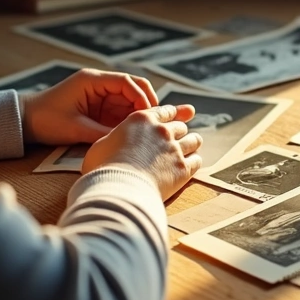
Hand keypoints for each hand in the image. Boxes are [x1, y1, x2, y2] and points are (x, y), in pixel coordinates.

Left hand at [19, 69, 157, 146]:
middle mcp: (98, 84)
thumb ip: (104, 132)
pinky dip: (128, 119)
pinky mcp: (98, 106)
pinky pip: (119, 110)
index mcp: (92, 80)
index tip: (149, 114)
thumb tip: (129, 138)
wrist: (24, 121)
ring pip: (129, 100)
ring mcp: (99, 95)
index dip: (141, 97)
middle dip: (145, 103)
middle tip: (154, 122)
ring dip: (138, 113)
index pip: (127, 82)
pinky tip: (134, 131)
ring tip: (147, 129)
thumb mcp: (76, 128)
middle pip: (132, 88)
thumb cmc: (46, 120)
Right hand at [81, 104, 202, 199]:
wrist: (118, 188)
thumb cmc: (103, 167)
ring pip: (193, 140)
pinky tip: (191, 165)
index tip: (177, 115)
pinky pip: (197, 161)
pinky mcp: (182, 168)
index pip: (163, 111)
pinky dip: (195, 161)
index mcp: (142, 120)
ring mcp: (174, 149)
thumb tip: (115, 142)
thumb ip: (116, 138)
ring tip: (192, 146)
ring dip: (192, 143)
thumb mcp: (102, 144)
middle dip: (180, 131)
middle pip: (180, 126)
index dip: (172, 113)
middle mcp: (161, 131)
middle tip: (180, 136)